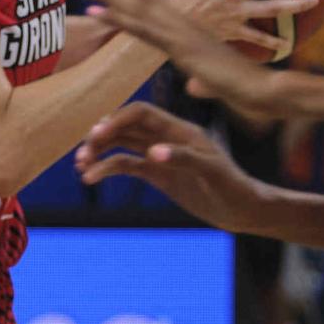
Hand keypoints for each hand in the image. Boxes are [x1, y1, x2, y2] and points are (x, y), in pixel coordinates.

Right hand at [76, 103, 271, 232]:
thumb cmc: (233, 188)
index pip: (141, 113)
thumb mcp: (212, 173)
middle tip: (84, 153)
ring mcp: (160, 155)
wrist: (242, 210)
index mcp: (180, 129)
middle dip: (103, 136)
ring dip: (100, 152)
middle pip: (126, 126)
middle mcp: (167, 137)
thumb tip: (152, 153)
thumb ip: (183, 159)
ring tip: (81, 165)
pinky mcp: (158, 173)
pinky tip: (91, 177)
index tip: (96, 135)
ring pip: (122, 144)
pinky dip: (108, 169)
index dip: (118, 120)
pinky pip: (127, 165)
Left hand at [77, 0, 292, 123]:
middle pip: (143, 2)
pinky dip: (120, 19)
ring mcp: (182, 35)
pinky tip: (99, 12)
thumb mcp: (215, 83)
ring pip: (140, 8)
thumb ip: (203, 81)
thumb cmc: (248, 89)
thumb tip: (194, 84)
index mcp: (189, 34)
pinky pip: (144, 29)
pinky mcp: (182, 47)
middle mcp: (184, 28)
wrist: (266, 91)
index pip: (154, 10)